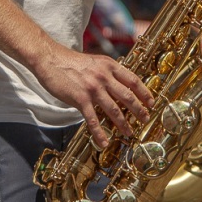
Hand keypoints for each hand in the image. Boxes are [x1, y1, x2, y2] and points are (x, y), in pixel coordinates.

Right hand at [35, 44, 154, 146]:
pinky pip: (93, 119)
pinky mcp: (80, 98)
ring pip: (113, 109)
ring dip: (123, 123)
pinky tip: (104, 142)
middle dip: (139, 110)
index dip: (144, 92)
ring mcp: (93, 88)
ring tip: (129, 133)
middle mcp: (104, 76)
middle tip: (145, 119)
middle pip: (127, 96)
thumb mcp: (95, 61)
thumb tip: (120, 84)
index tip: (151, 102)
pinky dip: (100, 133)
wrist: (50, 59)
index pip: (133, 80)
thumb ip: (107, 72)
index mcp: (109, 66)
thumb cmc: (71, 62)